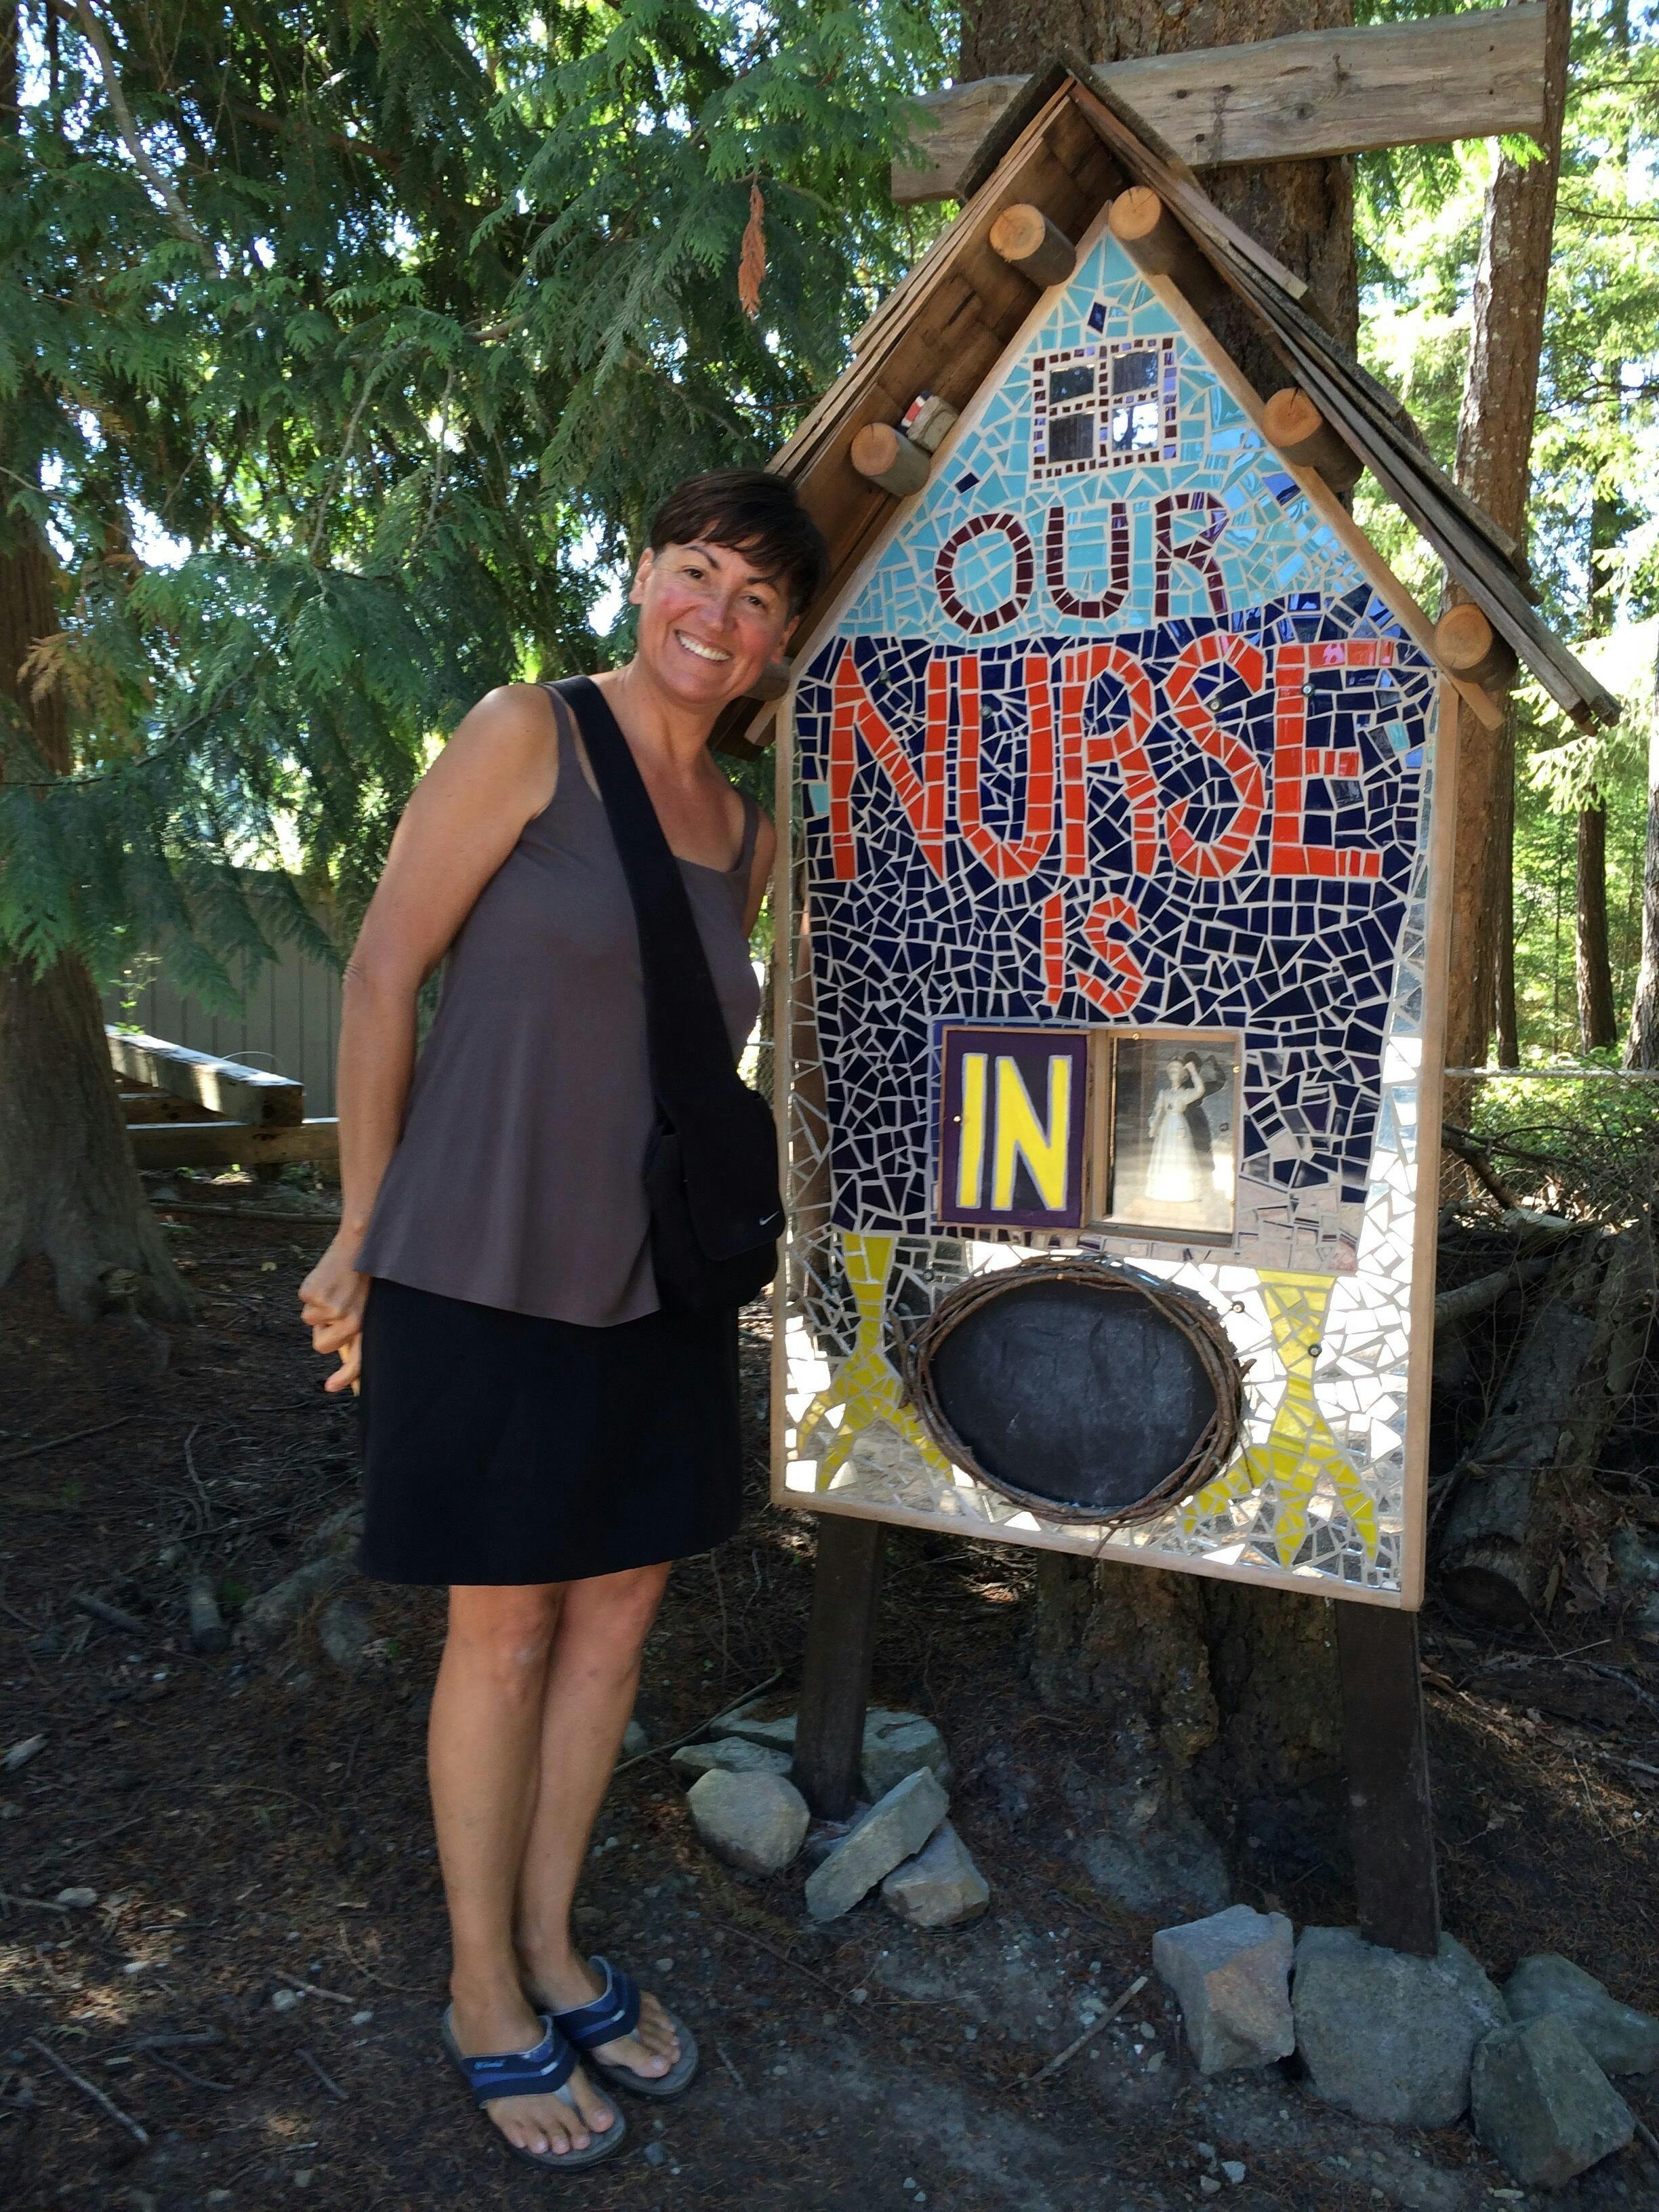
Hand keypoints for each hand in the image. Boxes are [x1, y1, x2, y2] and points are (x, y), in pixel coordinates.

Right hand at [299, 1234, 369, 1394]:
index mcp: (364, 1324)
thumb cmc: (363, 1273)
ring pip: (310, 1321)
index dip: (345, 1377)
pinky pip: (304, 1301)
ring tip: (334, 1287)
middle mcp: (349, 1321)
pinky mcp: (313, 1296)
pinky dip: (310, 1290)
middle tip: (334, 1307)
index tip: (330, 1387)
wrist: (360, 1243)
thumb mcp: (365, 1303)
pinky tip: (326, 1277)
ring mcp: (329, 1309)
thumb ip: (353, 1326)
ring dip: (317, 1307)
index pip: (357, 1360)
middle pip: (321, 1345)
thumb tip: (336, 1351)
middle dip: (322, 1331)